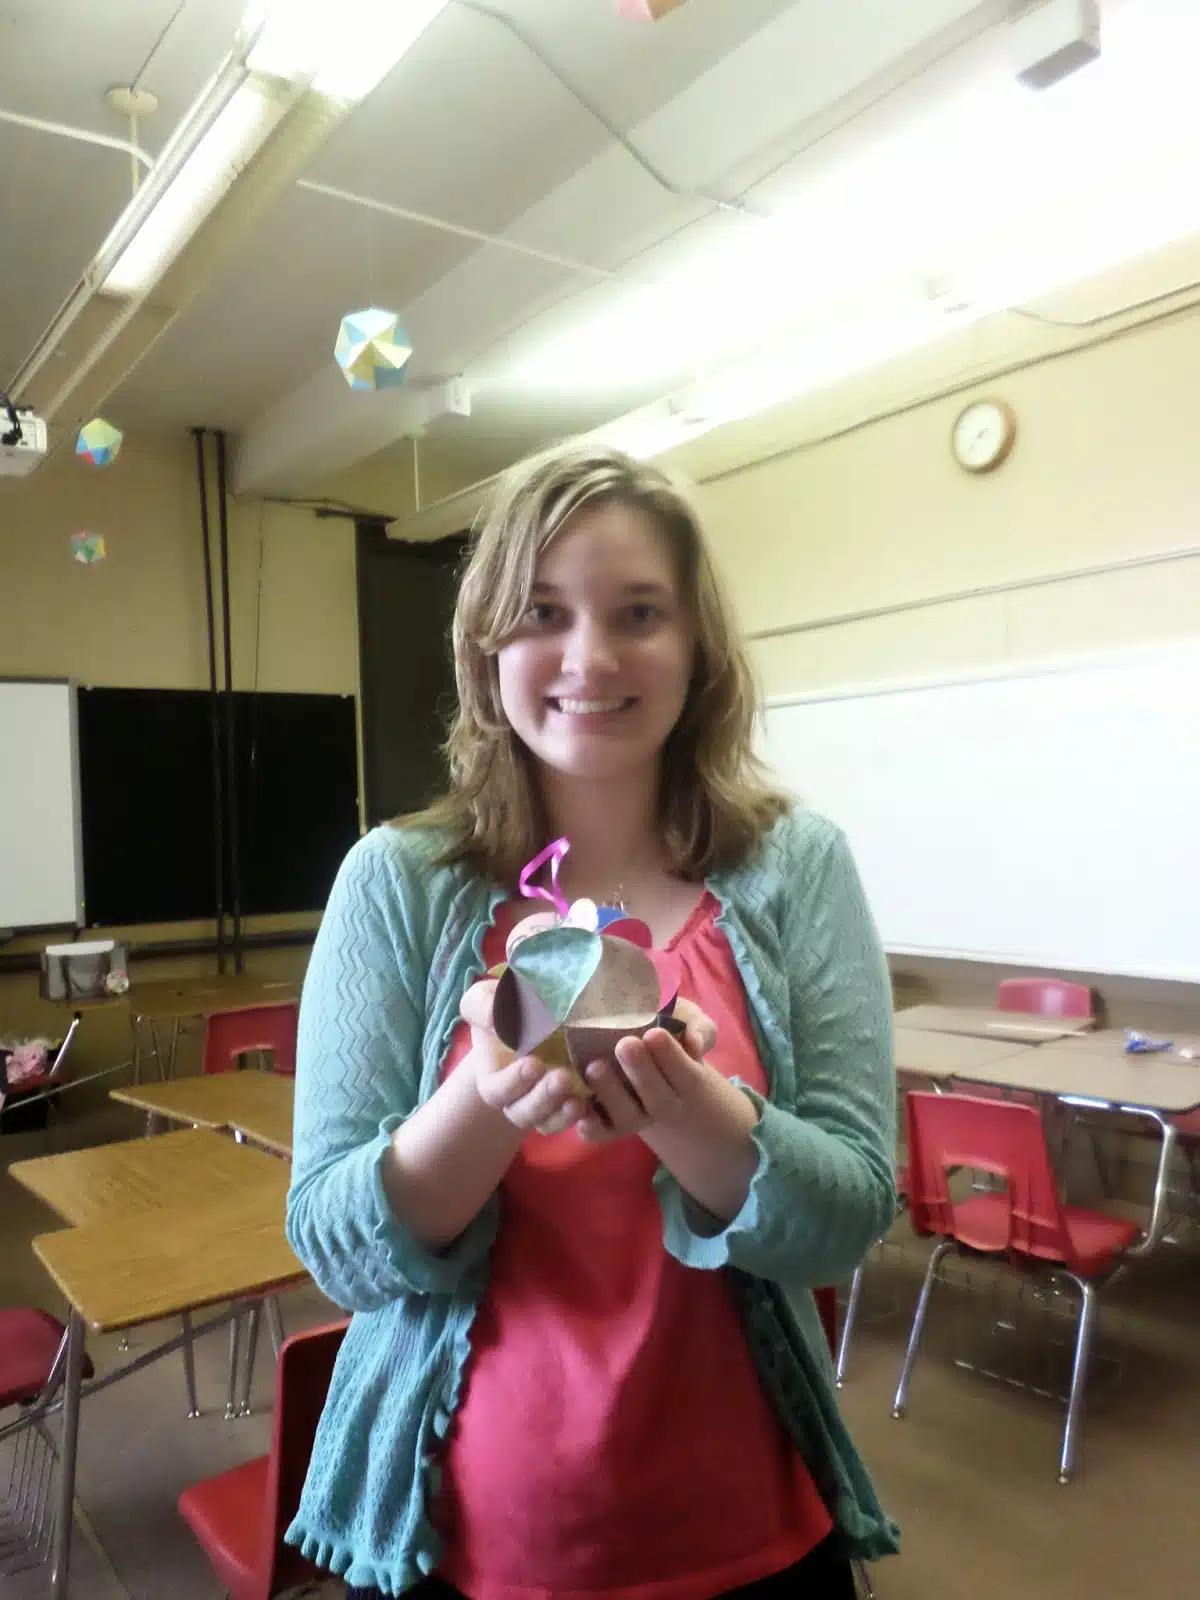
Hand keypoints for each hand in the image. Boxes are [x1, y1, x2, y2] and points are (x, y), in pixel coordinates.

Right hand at [461, 979, 588, 1136]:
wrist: (535, 1015)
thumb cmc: (504, 1008)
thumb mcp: (486, 999)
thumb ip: (484, 1007)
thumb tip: (495, 1020)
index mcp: (493, 1079)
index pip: (497, 1091)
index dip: (515, 1082)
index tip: (534, 1064)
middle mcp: (517, 1099)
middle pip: (523, 1113)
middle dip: (542, 1098)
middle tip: (562, 1079)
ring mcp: (544, 1104)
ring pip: (547, 1122)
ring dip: (561, 1113)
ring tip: (578, 1100)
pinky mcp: (568, 1104)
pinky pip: (571, 1120)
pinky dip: (580, 1117)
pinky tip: (590, 1103)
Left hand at [576, 997, 729, 1142]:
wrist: (651, 1067)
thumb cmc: (671, 1037)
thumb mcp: (689, 1023)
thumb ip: (699, 1028)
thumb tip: (694, 1042)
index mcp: (688, 1081)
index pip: (686, 1075)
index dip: (672, 1058)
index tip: (654, 1033)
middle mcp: (664, 1104)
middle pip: (658, 1099)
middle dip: (642, 1072)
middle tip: (625, 1044)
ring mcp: (636, 1117)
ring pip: (627, 1117)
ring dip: (611, 1094)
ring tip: (595, 1066)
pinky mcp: (609, 1124)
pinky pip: (600, 1132)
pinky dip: (589, 1124)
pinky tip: (575, 1103)